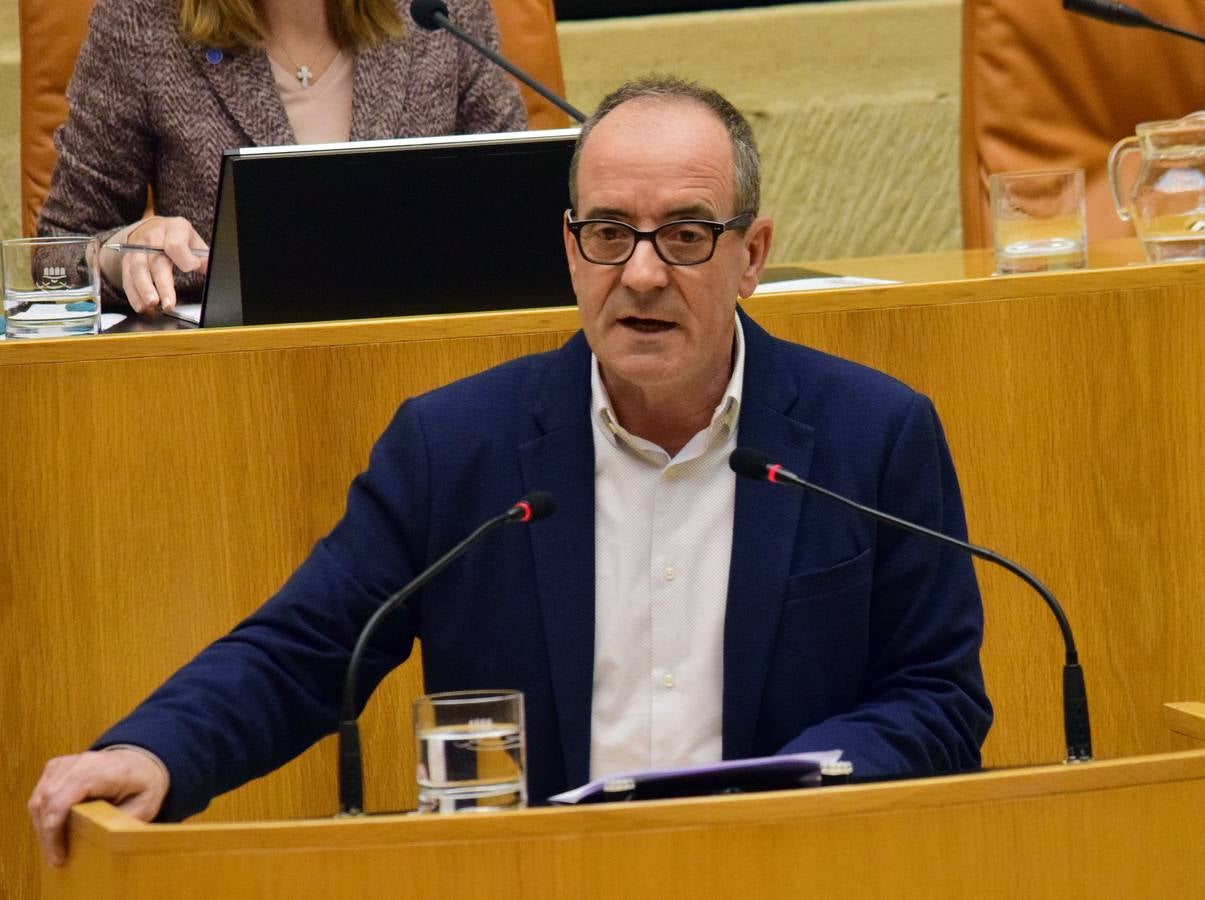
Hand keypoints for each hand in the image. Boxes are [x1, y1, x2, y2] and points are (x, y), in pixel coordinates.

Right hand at [28, 748, 168, 867]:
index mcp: (102, 770)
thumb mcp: (146, 805)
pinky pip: (40, 795)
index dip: (53, 831)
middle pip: (46, 801)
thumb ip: (123, 821)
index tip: (59, 857)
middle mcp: (79, 762)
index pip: (61, 800)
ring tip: (57, 849)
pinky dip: (43, 816)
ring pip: (38, 799)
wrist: (140, 761)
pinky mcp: (56, 768)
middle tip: (57, 859)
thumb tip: (103, 840)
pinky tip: (55, 832)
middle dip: (47, 836)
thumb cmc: (143, 783)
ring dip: (43, 828)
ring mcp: (64, 763)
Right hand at [118, 216, 208, 313]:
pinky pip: (127, 278)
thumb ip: (202, 255)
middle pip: (156, 262)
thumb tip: (210, 267)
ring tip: (151, 304)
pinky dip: (133, 294)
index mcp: (173, 230)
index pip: (175, 246)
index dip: (185, 260)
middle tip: (168, 304)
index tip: (194, 267)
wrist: (150, 228)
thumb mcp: (192, 240)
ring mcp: (136, 249)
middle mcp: (152, 238)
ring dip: (143, 290)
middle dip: (162, 285)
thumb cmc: (176, 237)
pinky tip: (140, 306)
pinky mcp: (127, 261)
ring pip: (137, 270)